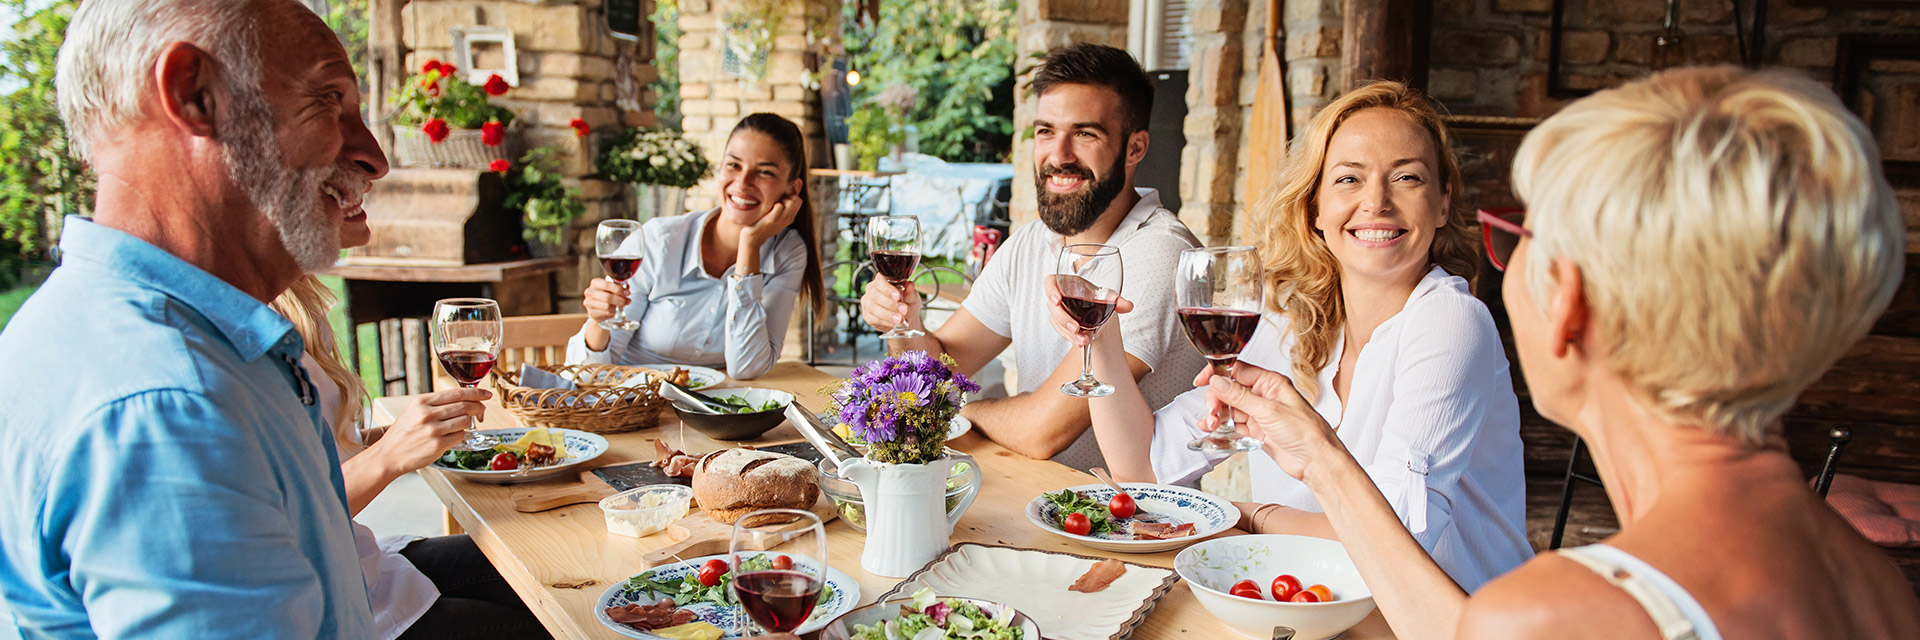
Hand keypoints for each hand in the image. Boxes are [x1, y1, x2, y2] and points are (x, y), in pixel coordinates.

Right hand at [370, 387, 492, 473]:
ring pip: (464, 421)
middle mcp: (427, 414)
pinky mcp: (437, 445)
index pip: (456, 393)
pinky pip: (460, 436)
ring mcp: (433, 430)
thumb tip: (462, 398)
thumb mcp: (414, 411)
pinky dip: (461, 435)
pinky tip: (453, 436)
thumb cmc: (402, 433)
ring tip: (462, 425)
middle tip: (482, 409)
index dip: (476, 392)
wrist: (388, 455)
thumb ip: (435, 404)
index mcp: (422, 401)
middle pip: (464, 406)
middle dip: (478, 407)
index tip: (486, 394)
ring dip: (468, 423)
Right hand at [582, 277, 631, 323]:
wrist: (598, 309)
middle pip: (608, 297)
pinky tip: (612, 310)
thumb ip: (620, 287)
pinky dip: (612, 312)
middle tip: (628, 301)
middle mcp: (589, 292)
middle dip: (621, 300)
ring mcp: (589, 302)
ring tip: (618, 305)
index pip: (607, 285)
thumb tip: (627, 290)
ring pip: (607, 306)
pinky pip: (606, 313)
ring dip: (616, 306)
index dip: (619, 289)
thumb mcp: (613, 289)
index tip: (628, 293)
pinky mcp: (591, 313)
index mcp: (595, 283)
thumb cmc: (607, 296)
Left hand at [740, 195, 800, 247]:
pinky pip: (779, 206)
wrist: (753, 238)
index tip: (781, 199)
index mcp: (790, 218)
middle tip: (777, 200)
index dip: (790, 196)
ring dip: (782, 199)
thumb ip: (782, 210)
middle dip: (788, 196)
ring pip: (791, 202)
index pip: (799, 201)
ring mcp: (781, 219)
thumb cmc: (763, 225)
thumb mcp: (777, 219)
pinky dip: (774, 203)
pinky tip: (768, 207)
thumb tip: (783, 196)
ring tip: (773, 204)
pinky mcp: (772, 220)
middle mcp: (788, 219)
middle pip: (797, 200)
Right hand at [859, 277, 922, 331]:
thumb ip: (910, 292)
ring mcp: (867, 302)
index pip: (881, 281)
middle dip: (891, 304)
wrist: (906, 317)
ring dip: (888, 314)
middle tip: (904, 310)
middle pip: (876, 295)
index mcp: (882, 280)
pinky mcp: (867, 315)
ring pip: (873, 307)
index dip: (888, 289)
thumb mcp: (912, 297)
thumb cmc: (907, 302)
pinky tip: (893, 324)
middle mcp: (872, 289)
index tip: (898, 297)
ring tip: (900, 320)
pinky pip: (873, 318)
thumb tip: (910, 285)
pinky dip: (884, 322)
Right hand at [1043, 275, 1133, 346]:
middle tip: (1076, 328)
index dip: (1050, 290)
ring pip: (1056, 322)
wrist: (1098, 312)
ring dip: (1068, 332)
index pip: (1050, 282)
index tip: (1057, 300)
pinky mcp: (1060, 324)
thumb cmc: (1098, 299)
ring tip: (1084, 339)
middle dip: (1064, 319)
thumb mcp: (1109, 298)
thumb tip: (1127, 306)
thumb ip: (1118, 301)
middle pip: (1053, 307)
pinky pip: (1060, 331)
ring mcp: (1059, 311)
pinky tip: (1080, 342)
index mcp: (1069, 283)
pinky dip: (1070, 338)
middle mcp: (1061, 296)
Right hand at [1193, 362, 1337, 480]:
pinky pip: (1234, 423)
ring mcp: (1260, 413)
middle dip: (1216, 399)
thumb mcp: (1269, 410)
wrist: (1315, 461)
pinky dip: (1222, 425)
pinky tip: (1213, 428)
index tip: (1202, 380)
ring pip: (1229, 407)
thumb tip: (1219, 382)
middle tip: (1212, 411)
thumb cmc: (1306, 432)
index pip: (1238, 370)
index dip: (1218, 374)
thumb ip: (1240, 396)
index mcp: (1271, 383)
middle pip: (1230, 390)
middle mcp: (1264, 395)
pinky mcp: (1257, 430)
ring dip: (1217, 414)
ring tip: (1212, 423)